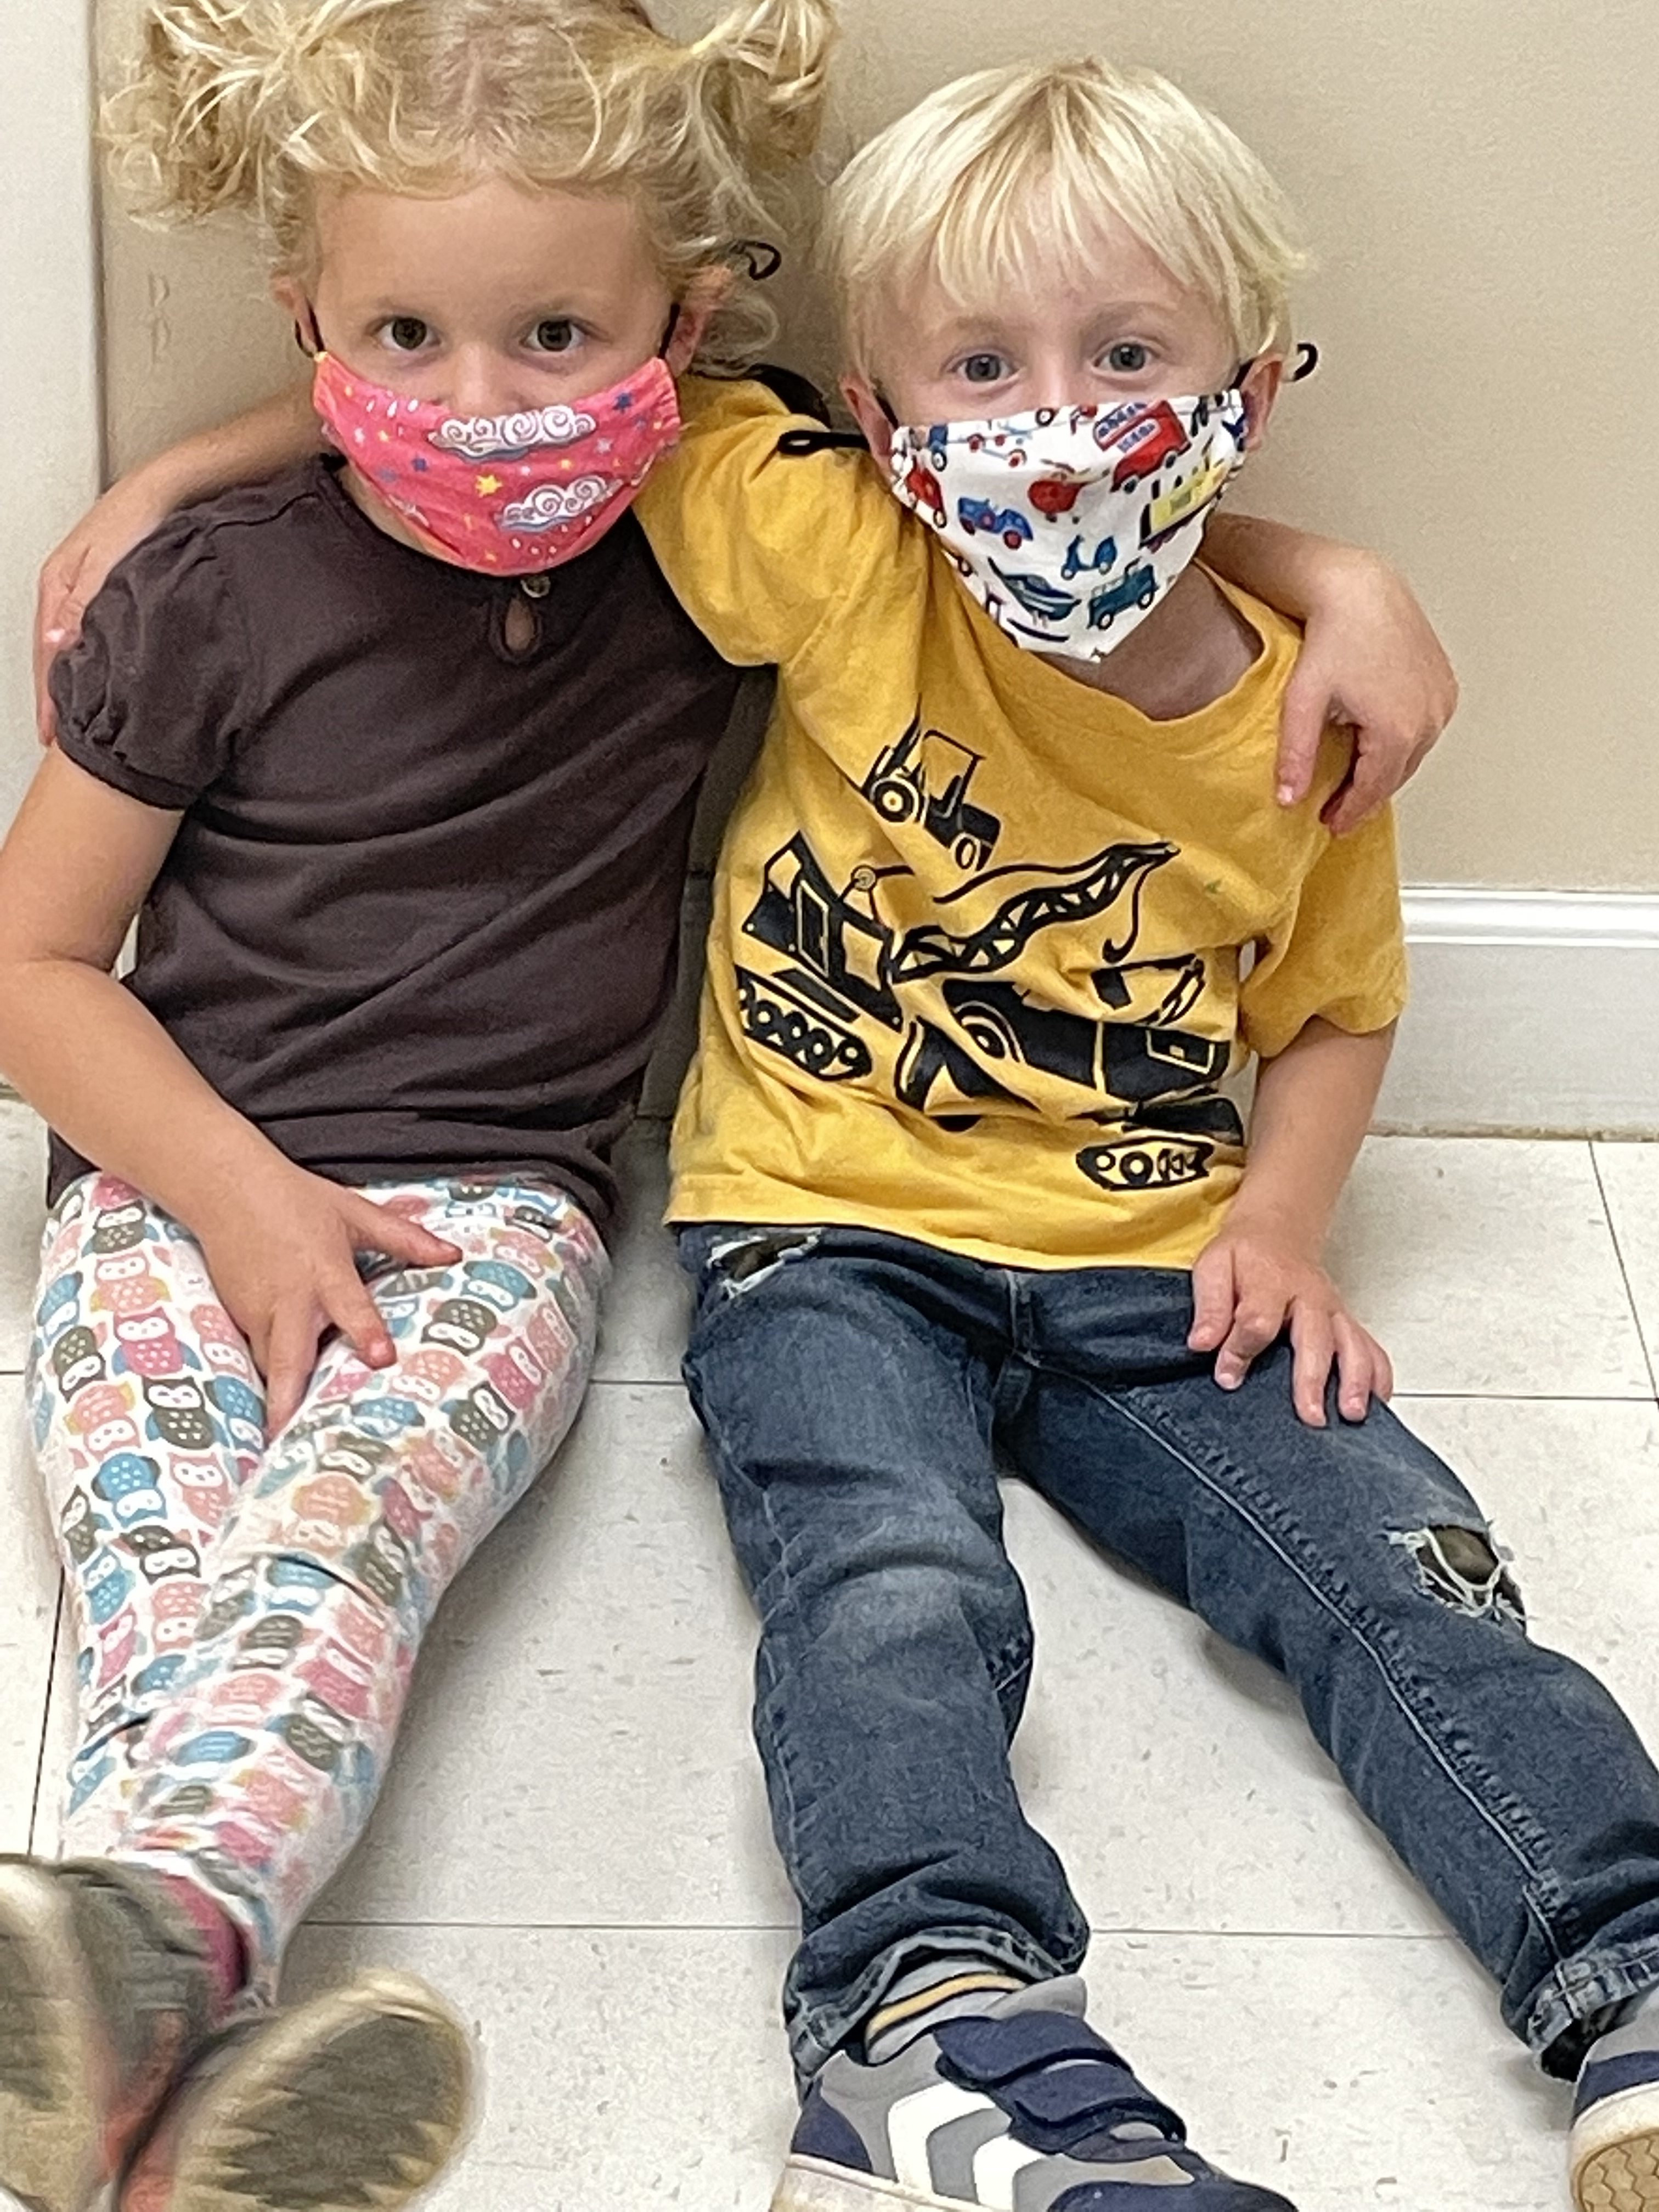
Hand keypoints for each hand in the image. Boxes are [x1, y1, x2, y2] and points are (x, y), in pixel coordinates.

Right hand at [34, 474, 181, 744]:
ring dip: (72, 684)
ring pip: (73, 648)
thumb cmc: (142, 517)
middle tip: (59, 739)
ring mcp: (89, 592)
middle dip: (55, 698)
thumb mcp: (108, 565)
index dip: (48, 698)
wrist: (174, 489)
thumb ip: (83, 606)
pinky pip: (94, 637)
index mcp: (57, 584)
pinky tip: (103, 681)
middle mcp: (68, 590)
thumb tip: (57, 645)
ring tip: (77, 721)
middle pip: (53, 655)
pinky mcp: (112, 592)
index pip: (46, 654)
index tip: (51, 733)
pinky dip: (93, 664)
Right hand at [195, 1165, 461, 1435]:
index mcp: (323, 1270)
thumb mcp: (354, 1213)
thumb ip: (404, 1238)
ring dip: (281, 1399)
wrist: (226, 1187)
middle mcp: (289, 1299)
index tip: (381, 1358)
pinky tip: (279, 1410)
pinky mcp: (238, 1318)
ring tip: (290, 1445)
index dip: (366, 1331)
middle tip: (290, 1441)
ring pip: (272, 1365)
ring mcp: (257, 1312)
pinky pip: (258, 1355)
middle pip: (289, 1357)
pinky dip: (270, 1379)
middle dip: (288, 1401)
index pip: (349, 1305)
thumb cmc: (295, 1199)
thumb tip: (452, 1254)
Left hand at [1188, 1216, 1393, 1427]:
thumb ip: (1210, 1307)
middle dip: (1313, 1379)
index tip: (1227, 1377)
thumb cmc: (1244, 1256)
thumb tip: (1202, 1344)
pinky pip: (1371, 1348)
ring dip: (1355, 1380)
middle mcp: (1309, 1298)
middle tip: (1311, 1416)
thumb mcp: (1213, 1268)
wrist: (1276, 1232)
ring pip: (1352, 1345)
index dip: (1241, 1351)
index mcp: (1271, 1283)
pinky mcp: (1346, 1323)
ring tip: (1351, 1414)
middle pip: (1314, 1339)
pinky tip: (1377, 1402)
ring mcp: (1333, 1311)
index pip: (1258, 1322)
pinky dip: (1379, 1375)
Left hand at [1276, 549, 1457, 836]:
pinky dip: (1400, 745)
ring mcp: (1442, 701)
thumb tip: (1288, 799)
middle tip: (1338, 811)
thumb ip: (1296, 755)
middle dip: (1365, 796)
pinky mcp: (1444, 685)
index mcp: (1398, 730)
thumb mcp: (1303, 700)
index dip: (1349, 812)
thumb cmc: (1333, 634)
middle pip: (1395, 776)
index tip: (1331, 824)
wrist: (1360, 588)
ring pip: (1412, 756)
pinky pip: (1423, 731)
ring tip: (1354, 781)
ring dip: (1384, 771)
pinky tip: (1376, 746)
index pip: (1372, 790)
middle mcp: (1430, 719)